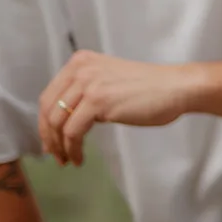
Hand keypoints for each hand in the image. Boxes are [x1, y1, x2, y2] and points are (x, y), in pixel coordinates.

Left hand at [39, 52, 204, 165]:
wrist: (176, 87)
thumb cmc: (150, 87)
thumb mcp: (109, 80)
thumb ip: (86, 91)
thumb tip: (65, 119)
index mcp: (80, 61)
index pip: (49, 95)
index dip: (46, 123)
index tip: (52, 141)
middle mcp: (80, 68)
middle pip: (48, 109)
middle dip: (49, 137)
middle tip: (55, 155)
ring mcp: (88, 83)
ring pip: (58, 122)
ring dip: (60, 146)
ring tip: (69, 160)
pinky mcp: (97, 100)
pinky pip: (73, 131)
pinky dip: (73, 149)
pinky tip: (80, 158)